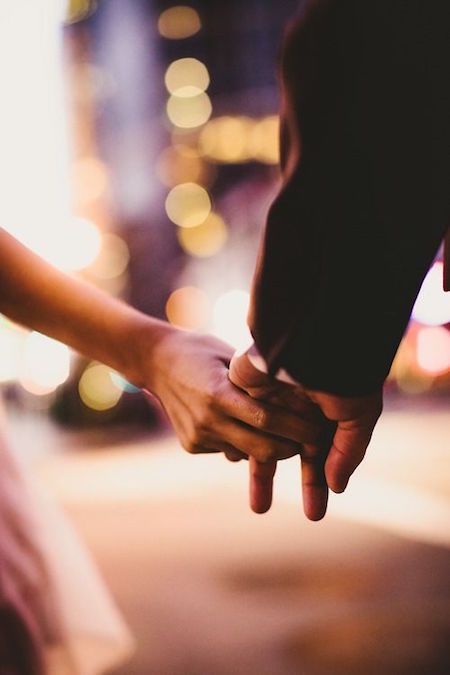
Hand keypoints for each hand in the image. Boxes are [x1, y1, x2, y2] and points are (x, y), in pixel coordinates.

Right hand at [141, 326, 323, 461]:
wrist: (154, 361)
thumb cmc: (200, 349)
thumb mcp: (230, 355)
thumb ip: (257, 378)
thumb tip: (301, 391)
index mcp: (217, 393)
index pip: (267, 419)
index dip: (298, 428)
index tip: (321, 428)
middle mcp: (207, 420)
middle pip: (262, 447)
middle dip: (293, 448)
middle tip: (315, 440)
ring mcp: (198, 437)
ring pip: (247, 453)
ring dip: (272, 447)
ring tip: (292, 433)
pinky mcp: (192, 446)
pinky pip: (230, 451)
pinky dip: (246, 443)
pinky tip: (250, 426)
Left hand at [229, 351, 381, 519]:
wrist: (308, 336)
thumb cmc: (341, 373)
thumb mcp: (357, 415)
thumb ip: (347, 451)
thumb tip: (336, 486)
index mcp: (321, 411)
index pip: (316, 454)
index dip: (315, 483)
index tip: (314, 513)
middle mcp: (293, 406)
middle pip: (283, 452)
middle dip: (273, 480)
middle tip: (265, 512)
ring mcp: (267, 396)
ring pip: (256, 442)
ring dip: (257, 469)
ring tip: (258, 506)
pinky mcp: (241, 387)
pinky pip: (237, 425)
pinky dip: (237, 441)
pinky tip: (238, 457)